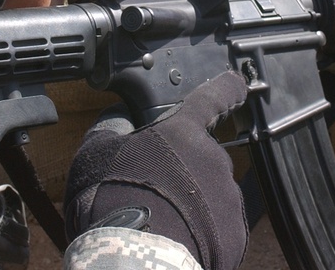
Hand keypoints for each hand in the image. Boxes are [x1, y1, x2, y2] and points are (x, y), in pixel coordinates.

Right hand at [64, 71, 248, 269]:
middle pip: (204, 156)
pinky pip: (223, 225)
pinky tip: (184, 238)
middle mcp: (213, 157)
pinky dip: (207, 231)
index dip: (227, 88)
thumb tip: (119, 118)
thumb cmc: (111, 201)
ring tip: (163, 221)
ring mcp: (228, 195)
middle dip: (185, 170)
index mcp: (182, 132)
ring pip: (214, 192)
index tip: (238, 83)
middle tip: (154, 191)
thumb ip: (113, 128)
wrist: (133, 258)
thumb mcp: (96, 152)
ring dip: (195, 202)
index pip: (212, 97)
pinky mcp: (235, 233)